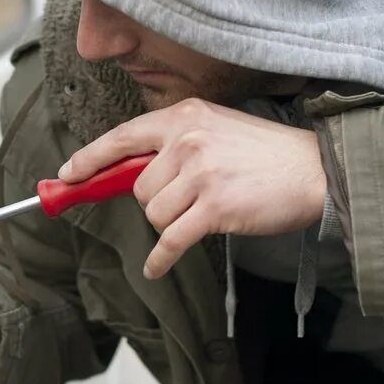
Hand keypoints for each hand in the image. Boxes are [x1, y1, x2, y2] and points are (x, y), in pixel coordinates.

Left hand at [59, 98, 325, 278]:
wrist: (315, 170)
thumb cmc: (266, 154)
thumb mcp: (218, 129)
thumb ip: (177, 143)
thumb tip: (131, 171)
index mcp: (184, 117)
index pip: (122, 137)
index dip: (90, 159)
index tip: (68, 174)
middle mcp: (188, 140)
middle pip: (138, 187)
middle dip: (155, 202)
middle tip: (188, 202)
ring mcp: (200, 174)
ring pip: (153, 214)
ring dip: (170, 224)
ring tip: (203, 215)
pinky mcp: (214, 208)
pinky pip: (170, 241)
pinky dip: (161, 259)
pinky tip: (157, 266)